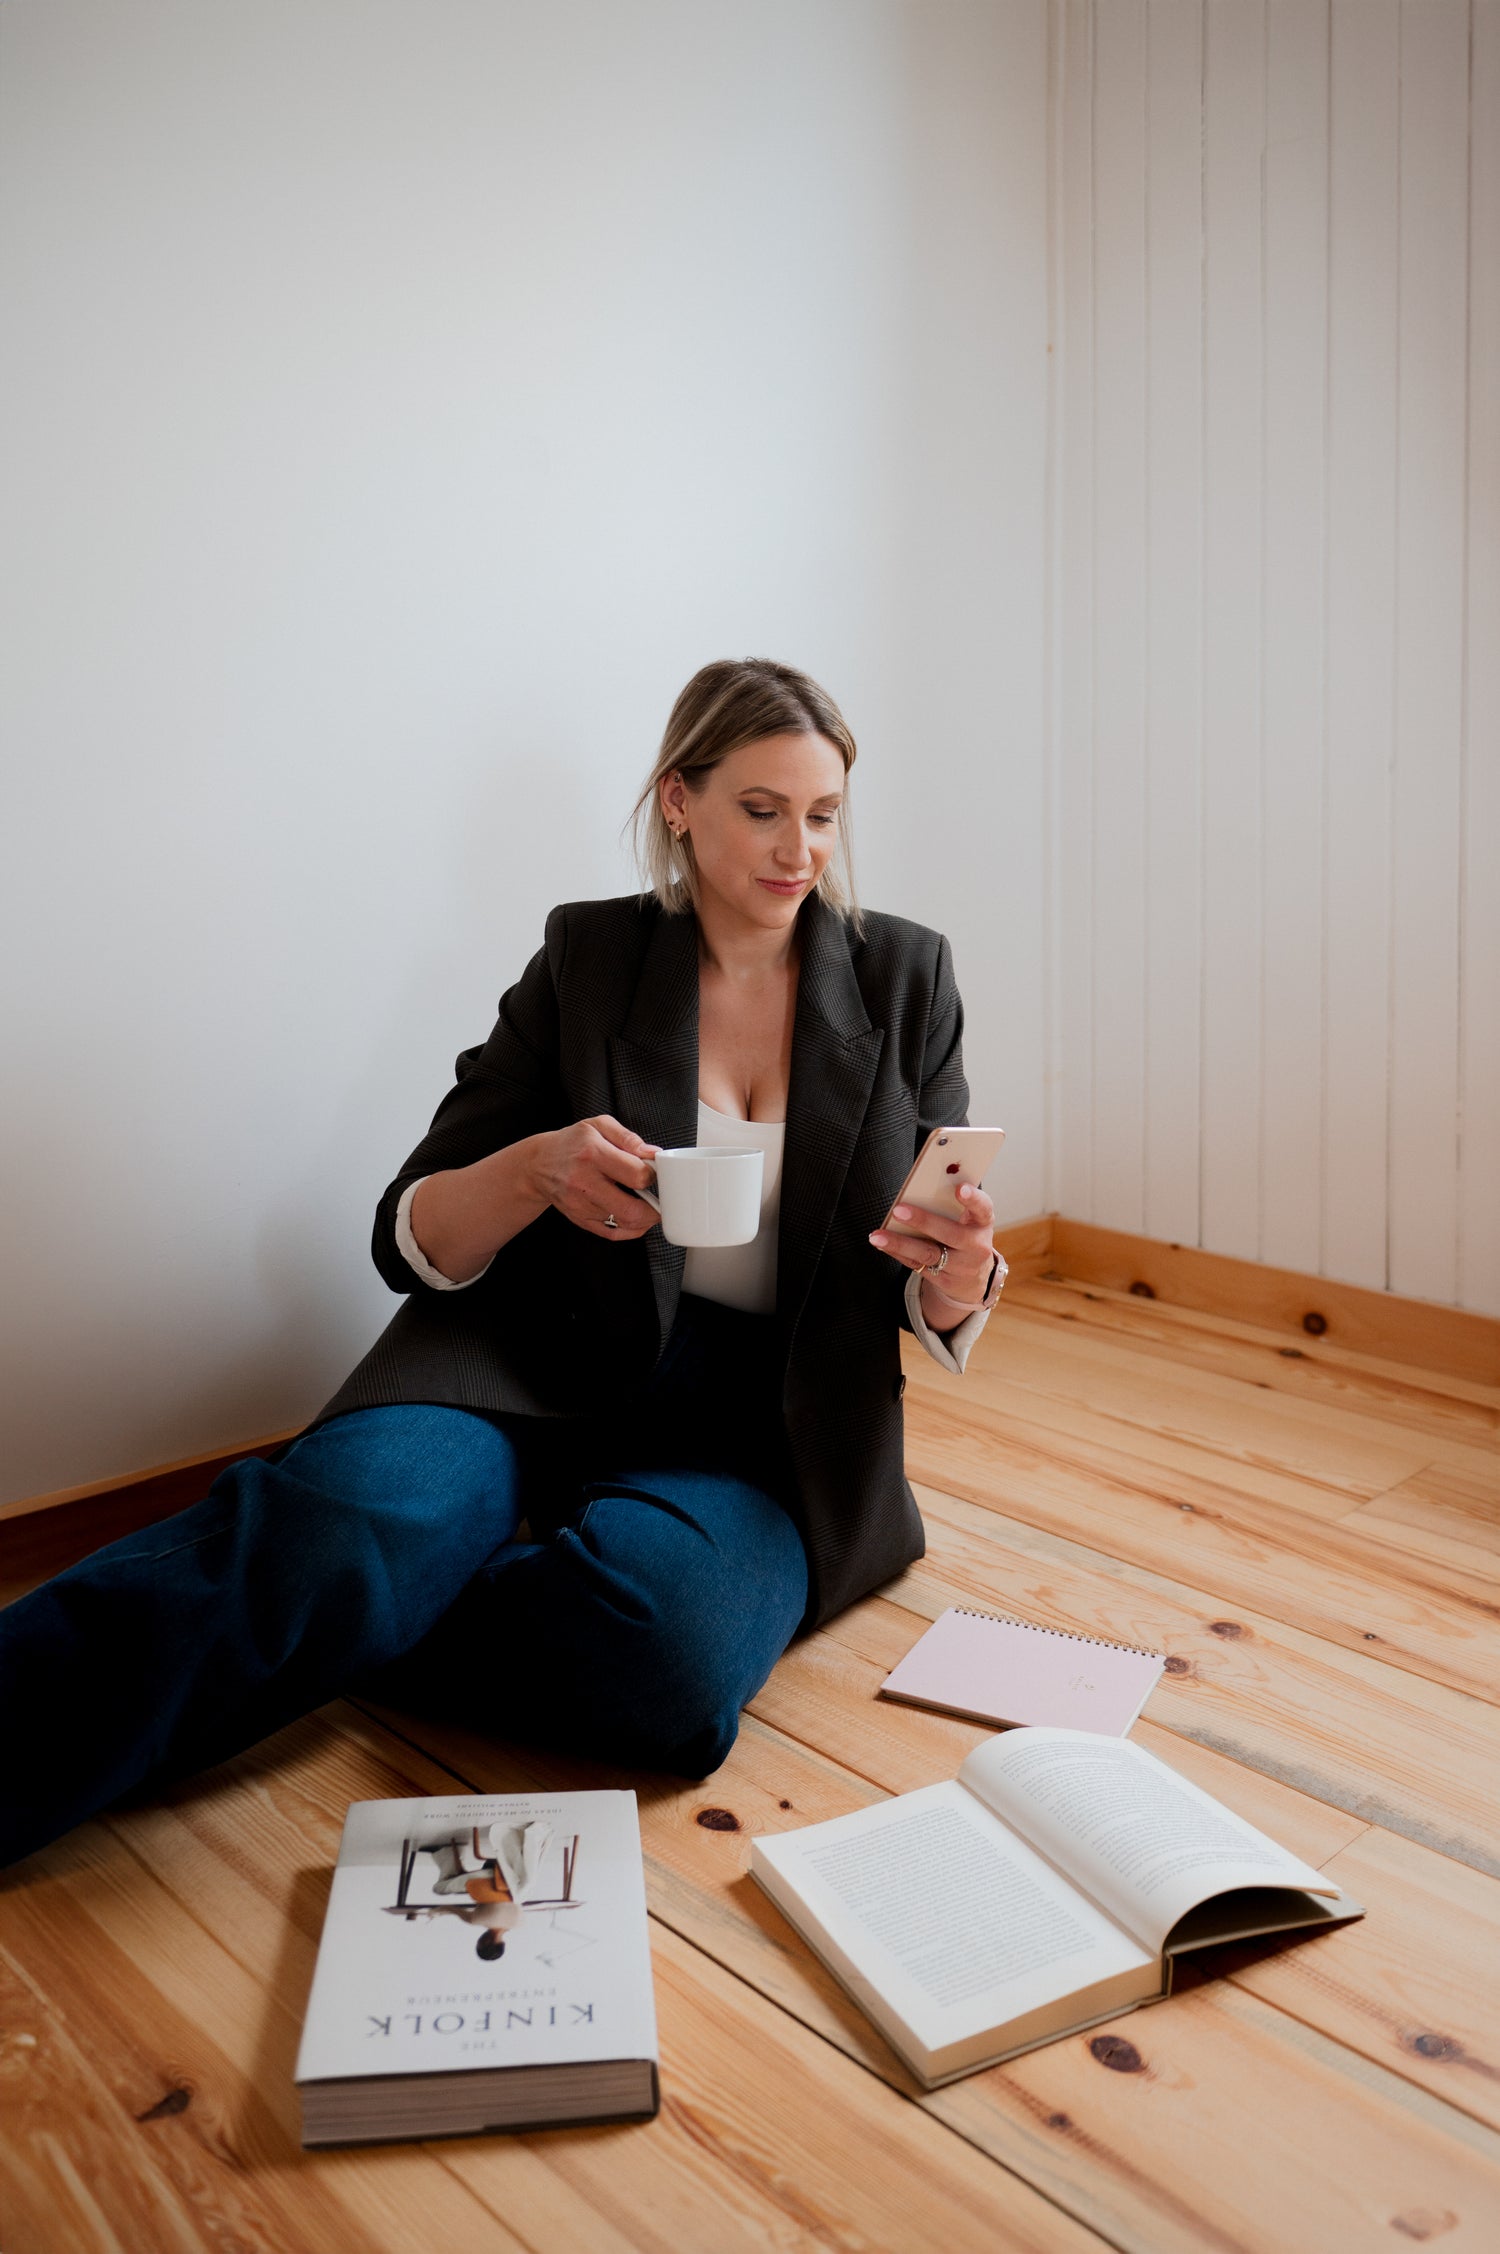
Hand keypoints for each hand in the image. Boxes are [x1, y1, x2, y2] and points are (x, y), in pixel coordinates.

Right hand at [532, 1114, 660, 1241]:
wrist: (539, 1164)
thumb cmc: (572, 1143)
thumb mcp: (598, 1125)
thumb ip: (628, 1137)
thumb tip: (652, 1154)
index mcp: (592, 1153)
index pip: (636, 1175)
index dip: (652, 1175)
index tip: (652, 1172)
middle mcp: (584, 1182)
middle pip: (631, 1210)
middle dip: (655, 1208)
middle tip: (660, 1198)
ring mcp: (580, 1205)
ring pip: (624, 1223)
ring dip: (644, 1217)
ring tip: (645, 1202)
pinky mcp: (580, 1219)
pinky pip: (613, 1234)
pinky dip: (632, 1229)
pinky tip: (636, 1218)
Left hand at [868, 1182, 996, 1308]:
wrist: (975, 1277)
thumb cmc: (965, 1234)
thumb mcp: (968, 1219)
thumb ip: (951, 1204)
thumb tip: (918, 1186)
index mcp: (982, 1223)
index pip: (983, 1208)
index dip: (973, 1199)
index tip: (960, 1188)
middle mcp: (976, 1246)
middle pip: (951, 1234)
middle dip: (923, 1221)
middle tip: (898, 1210)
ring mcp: (962, 1267)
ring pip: (928, 1254)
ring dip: (900, 1243)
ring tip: (877, 1236)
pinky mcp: (945, 1281)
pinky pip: (917, 1266)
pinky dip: (898, 1253)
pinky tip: (882, 1244)